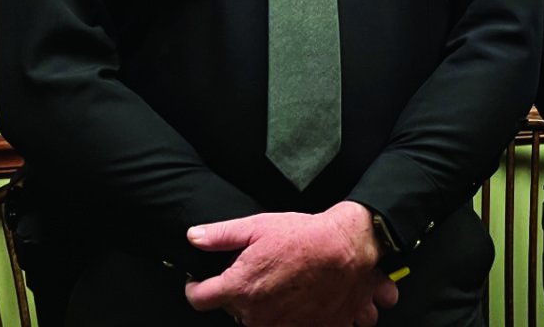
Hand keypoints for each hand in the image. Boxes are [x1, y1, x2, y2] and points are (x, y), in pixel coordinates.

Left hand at [185, 201, 398, 326]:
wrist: (349, 249)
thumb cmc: (306, 236)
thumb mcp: (260, 226)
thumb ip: (221, 235)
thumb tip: (194, 237)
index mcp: (241, 289)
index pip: (200, 299)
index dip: (196, 288)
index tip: (200, 283)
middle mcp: (257, 315)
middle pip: (233, 310)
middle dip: (241, 293)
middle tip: (259, 270)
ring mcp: (283, 326)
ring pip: (260, 321)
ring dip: (265, 306)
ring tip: (282, 282)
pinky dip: (291, 316)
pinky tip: (300, 297)